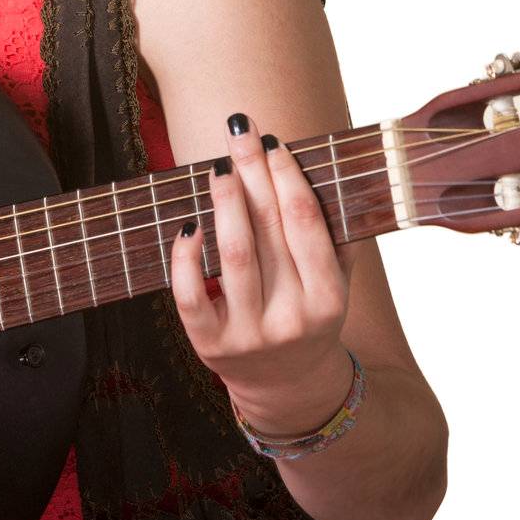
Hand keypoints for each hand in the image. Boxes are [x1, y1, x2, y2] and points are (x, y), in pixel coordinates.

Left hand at [170, 112, 359, 437]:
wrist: (286, 387)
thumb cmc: (308, 317)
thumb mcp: (334, 285)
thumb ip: (333, 238)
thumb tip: (317, 171)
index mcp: (328, 299)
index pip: (305, 224)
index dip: (288, 178)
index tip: (274, 143)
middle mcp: (292, 318)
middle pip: (269, 230)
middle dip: (253, 173)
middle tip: (241, 132)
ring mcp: (249, 334)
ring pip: (233, 255)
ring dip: (224, 203)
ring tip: (219, 167)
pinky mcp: (210, 345)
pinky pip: (191, 294)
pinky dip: (185, 257)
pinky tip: (188, 224)